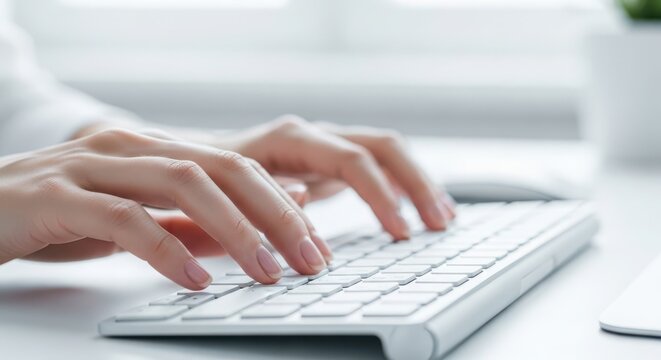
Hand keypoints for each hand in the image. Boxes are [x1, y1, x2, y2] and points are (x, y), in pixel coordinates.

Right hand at [0, 129, 330, 288]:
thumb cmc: (59, 215)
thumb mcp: (139, 219)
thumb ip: (193, 221)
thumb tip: (258, 227)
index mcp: (155, 149)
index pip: (238, 168)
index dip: (283, 206)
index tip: (315, 245)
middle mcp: (131, 146)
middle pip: (224, 168)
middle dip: (275, 214)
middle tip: (310, 259)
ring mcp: (93, 165)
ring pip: (183, 182)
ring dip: (234, 228)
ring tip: (267, 270)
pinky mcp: (56, 196)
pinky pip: (123, 218)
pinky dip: (165, 247)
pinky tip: (195, 278)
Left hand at [214, 116, 455, 239]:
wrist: (198, 167)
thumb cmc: (209, 184)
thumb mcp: (228, 194)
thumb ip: (263, 196)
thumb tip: (303, 194)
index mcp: (291, 138)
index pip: (352, 160)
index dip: (380, 196)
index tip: (400, 232)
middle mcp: (315, 137)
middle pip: (382, 148)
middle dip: (416, 184)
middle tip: (439, 225)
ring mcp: (326, 148)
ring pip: (387, 154)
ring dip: (419, 184)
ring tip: (445, 219)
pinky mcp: (330, 164)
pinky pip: (378, 168)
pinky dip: (402, 188)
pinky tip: (420, 210)